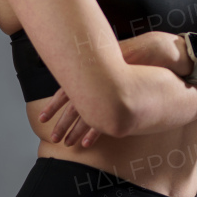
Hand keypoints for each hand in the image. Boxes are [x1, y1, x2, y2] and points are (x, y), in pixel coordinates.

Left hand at [37, 32, 174, 146]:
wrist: (153, 52)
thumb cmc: (132, 56)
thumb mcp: (108, 61)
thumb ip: (96, 71)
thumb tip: (83, 77)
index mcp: (89, 73)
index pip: (65, 92)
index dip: (53, 106)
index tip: (43, 118)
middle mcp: (94, 83)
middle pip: (72, 108)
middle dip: (61, 124)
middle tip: (52, 138)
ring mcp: (107, 93)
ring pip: (85, 116)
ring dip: (74, 131)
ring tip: (66, 144)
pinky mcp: (119, 101)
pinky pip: (102, 120)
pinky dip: (93, 133)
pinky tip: (85, 143)